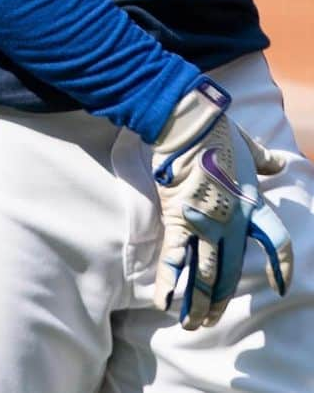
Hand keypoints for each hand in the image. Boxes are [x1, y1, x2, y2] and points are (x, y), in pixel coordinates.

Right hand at [151, 77, 293, 328]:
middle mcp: (232, 222)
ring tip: (192, 322)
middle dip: (220, 299)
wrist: (188, 125)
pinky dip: (170, 284)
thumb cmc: (218, 131)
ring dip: (198, 302)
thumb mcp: (249, 147)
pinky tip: (166, 304)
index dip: (281, 266)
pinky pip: (176, 259)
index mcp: (253, 205)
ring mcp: (205, 224)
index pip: (277, 243)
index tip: (282, 286)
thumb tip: (278, 163)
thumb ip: (264, 160)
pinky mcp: (178, 220)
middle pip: (231, 272)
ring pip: (205, 274)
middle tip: (210, 319)